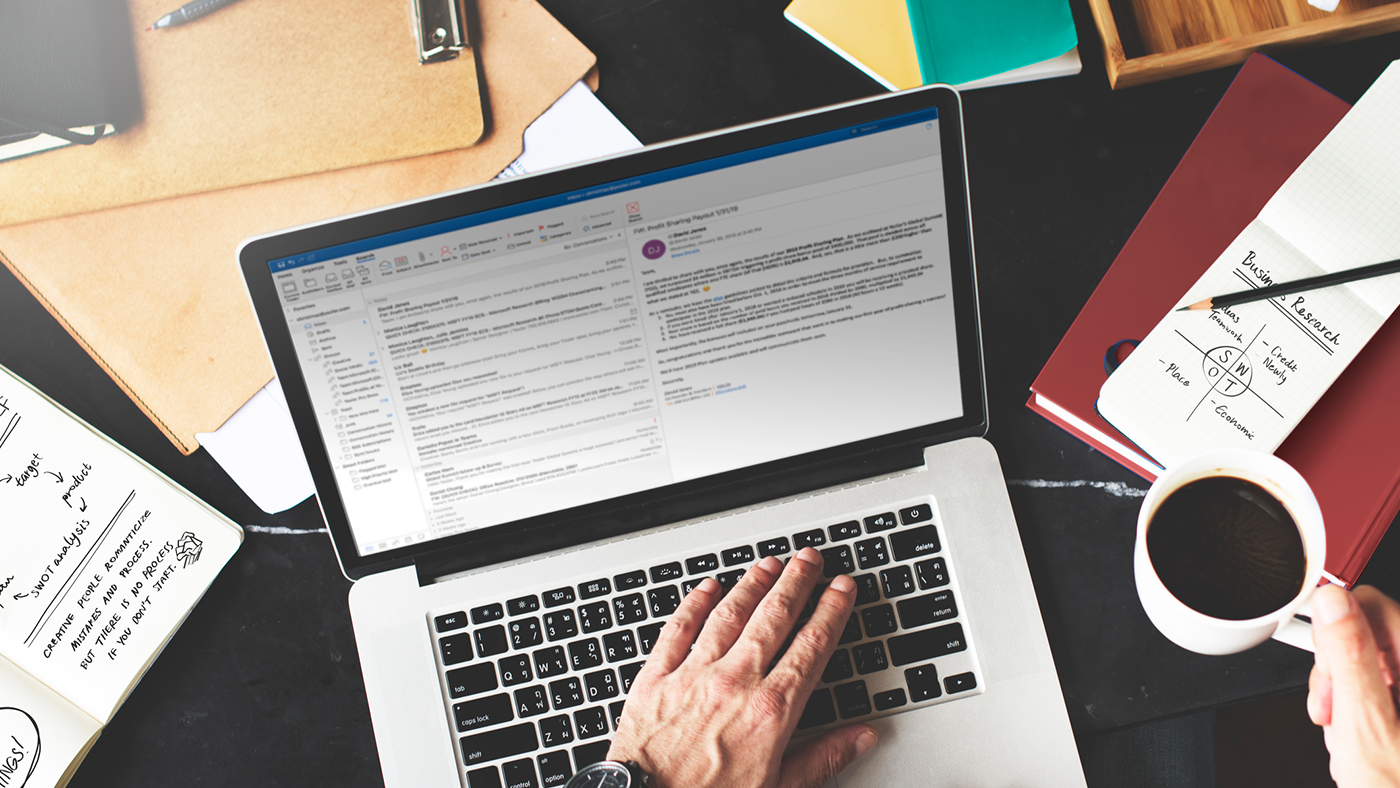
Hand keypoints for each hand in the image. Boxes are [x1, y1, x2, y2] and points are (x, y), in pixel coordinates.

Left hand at [607, 548, 877, 787]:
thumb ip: (824, 757)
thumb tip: (861, 737)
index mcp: (772, 709)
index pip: (812, 645)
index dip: (831, 611)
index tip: (841, 588)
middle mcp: (735, 682)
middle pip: (774, 616)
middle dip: (796, 582)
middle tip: (809, 558)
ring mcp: (693, 675)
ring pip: (729, 614)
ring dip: (752, 584)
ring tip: (768, 564)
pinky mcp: (656, 678)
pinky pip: (678, 629)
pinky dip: (694, 604)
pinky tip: (707, 588)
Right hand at [1307, 584, 1399, 786]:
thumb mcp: (1366, 726)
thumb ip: (1348, 658)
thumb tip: (1332, 601)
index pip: (1373, 606)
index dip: (1336, 627)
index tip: (1317, 654)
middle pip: (1364, 636)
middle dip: (1335, 671)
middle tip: (1332, 705)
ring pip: (1362, 665)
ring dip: (1339, 697)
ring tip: (1345, 732)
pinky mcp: (1399, 709)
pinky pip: (1369, 690)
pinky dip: (1351, 711)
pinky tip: (1354, 739)